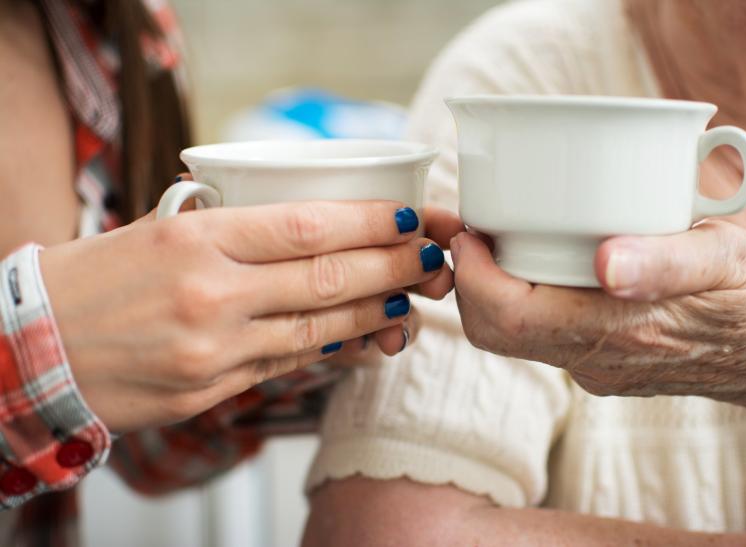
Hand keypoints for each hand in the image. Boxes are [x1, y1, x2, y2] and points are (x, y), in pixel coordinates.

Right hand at [40, 200, 452, 431]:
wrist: (35, 349)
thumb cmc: (97, 279)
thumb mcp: (160, 230)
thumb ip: (232, 229)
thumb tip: (309, 227)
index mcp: (197, 238)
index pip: (307, 225)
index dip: (369, 222)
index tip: (406, 216)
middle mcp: (211, 292)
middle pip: (328, 277)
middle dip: (394, 267)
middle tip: (431, 259)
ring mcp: (214, 348)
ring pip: (319, 328)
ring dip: (377, 314)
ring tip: (413, 302)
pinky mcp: (211, 389)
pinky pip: (290, 365)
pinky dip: (335, 350)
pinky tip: (366, 340)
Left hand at [451, 221, 745, 445]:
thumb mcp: (726, 260)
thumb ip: (665, 262)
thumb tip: (605, 262)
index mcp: (618, 330)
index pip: (509, 319)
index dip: (474, 277)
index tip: (470, 233)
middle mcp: (595, 359)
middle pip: (496, 333)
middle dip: (470, 284)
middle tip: (475, 233)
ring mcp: (594, 368)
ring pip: (514, 337)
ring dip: (491, 291)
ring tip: (498, 240)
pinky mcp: (599, 365)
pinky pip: (541, 337)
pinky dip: (522, 301)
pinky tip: (540, 263)